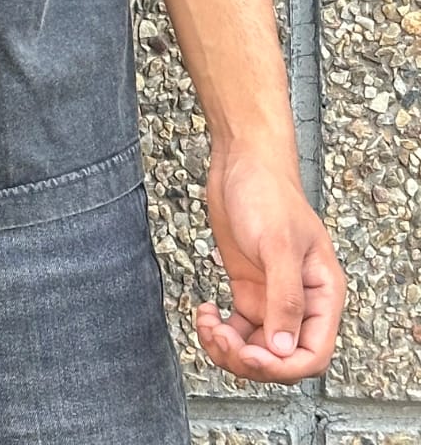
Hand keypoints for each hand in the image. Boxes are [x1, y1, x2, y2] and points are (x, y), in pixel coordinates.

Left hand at [194, 144, 346, 383]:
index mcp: (322, 294)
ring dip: (229, 349)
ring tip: (207, 325)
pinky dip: (219, 332)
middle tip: (221, 339)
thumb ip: (284, 296)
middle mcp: (300, 301)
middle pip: (282, 358)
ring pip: (256, 349)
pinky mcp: (247, 288)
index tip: (250, 354)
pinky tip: (204, 313)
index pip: (313, 353)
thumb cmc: (267, 192)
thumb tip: (282, 348)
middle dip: (249, 359)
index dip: (282, 365)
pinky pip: (237, 329)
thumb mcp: (277, 243)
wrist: (242, 161)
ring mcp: (272, 297)